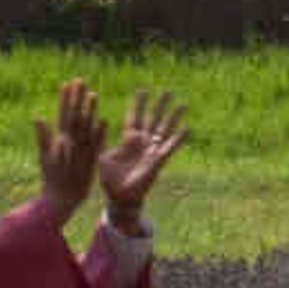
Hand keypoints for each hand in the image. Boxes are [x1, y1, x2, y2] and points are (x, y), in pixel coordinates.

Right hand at [34, 82, 106, 220]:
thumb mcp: (44, 156)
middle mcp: (70, 144)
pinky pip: (96, 147)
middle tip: (80, 80)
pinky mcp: (89, 162)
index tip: (67, 83)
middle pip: (74, 117)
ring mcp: (80, 152)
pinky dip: (99, 134)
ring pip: (86, 128)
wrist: (61, 199)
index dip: (66, 99)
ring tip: (94, 94)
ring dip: (90, 111)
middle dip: (77, 99)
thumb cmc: (52, 178)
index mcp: (59, 140)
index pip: (63, 115)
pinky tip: (104, 121)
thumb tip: (38, 117)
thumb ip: (43, 137)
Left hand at [99, 86, 188, 217]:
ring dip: (173, 117)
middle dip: (159, 105)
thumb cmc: (108, 178)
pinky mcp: (158, 160)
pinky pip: (170, 146)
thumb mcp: (102, 155)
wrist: (120, 197)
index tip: (142, 90)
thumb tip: (100, 124)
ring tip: (182, 104)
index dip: (138, 104)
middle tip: (167, 90)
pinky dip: (179, 137)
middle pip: (153, 118)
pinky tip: (188, 128)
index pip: (134, 117)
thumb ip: (103, 140)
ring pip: (165, 129)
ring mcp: (152, 151)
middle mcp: (142, 142)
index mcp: (127, 140)